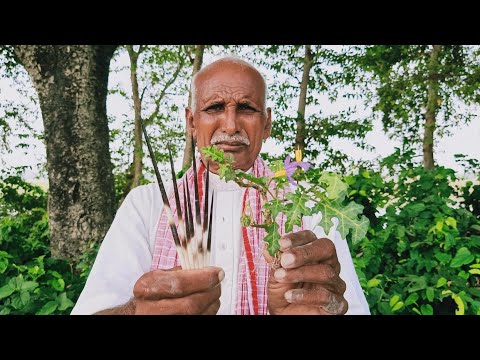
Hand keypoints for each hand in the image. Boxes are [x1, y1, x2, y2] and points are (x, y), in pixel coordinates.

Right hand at [96, 266, 222, 314]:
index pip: (179, 284)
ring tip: (213, 291)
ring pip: (198, 314)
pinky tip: (207, 303)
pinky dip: (208, 311)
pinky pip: (199, 319)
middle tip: (218, 282)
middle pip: (191, 303)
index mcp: (147, 288)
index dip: (203, 278)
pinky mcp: (175, 327)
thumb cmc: (150, 294)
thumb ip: (178, 272)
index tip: (217, 272)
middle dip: (210, 292)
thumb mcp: (157, 277)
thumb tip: (205, 269)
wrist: (138, 313)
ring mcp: (163, 321)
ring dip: (212, 302)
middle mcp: (151, 309)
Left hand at [265, 230, 347, 314]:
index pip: (311, 238)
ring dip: (300, 274)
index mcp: (315, 254)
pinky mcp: (338, 304)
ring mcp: (335, 284)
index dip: (297, 239)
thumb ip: (275, 261)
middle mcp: (329, 265)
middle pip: (326, 249)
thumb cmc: (284, 294)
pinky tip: (290, 295)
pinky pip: (326, 296)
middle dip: (304, 253)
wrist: (286, 317)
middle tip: (285, 259)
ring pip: (325, 272)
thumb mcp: (275, 275)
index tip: (282, 243)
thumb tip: (269, 247)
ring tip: (281, 277)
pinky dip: (305, 295)